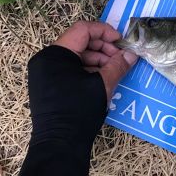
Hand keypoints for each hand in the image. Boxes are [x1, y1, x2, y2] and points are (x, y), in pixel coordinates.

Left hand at [27, 21, 137, 153]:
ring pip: (75, 56)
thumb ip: (118, 66)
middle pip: (79, 42)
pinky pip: (69, 69)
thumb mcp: (102, 86)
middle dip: (103, 48)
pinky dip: (87, 70)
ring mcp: (44, 73)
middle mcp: (46, 59)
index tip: (121, 42)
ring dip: (97, 60)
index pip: (82, 30)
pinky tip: (102, 79)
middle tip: (120, 59)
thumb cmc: (79, 111)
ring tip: (114, 71)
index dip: (104, 32)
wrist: (59, 144)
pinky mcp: (47, 85)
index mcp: (55, 54)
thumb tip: (132, 55)